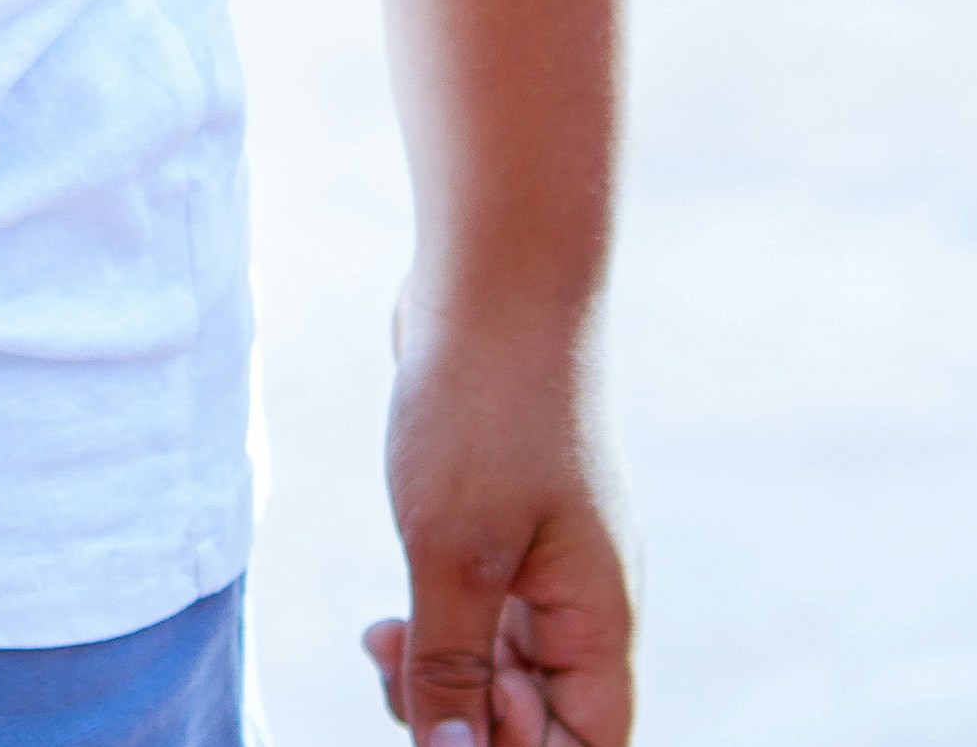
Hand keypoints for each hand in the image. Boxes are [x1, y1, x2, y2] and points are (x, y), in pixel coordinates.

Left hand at [360, 306, 633, 743]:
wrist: (490, 276)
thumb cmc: (484, 409)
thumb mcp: (453, 553)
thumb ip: (453, 667)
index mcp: (597, 619)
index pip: (587, 744)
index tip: (451, 727)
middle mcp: (583, 600)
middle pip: (540, 720)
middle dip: (467, 724)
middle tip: (397, 676)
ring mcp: (545, 561)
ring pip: (501, 672)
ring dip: (440, 681)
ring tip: (380, 644)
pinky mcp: (503, 526)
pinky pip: (479, 618)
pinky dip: (434, 632)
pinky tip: (385, 623)